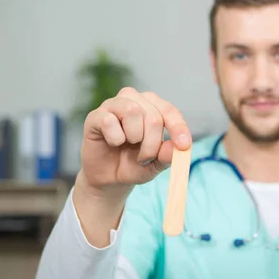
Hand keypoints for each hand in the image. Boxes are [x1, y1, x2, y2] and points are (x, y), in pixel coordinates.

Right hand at [77, 87, 191, 200]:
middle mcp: (134, 100)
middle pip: (153, 116)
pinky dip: (115, 138)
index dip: (178, 127)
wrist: (109, 179)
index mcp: (153, 107)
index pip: (169, 111)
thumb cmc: (134, 165)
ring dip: (135, 138)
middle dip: (152, 144)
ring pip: (133, 111)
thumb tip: (176, 147)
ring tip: (129, 147)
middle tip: (144, 158)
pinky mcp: (95, 116)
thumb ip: (167, 156)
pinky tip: (112, 143)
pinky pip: (109, 121)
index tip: (183, 145)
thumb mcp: (156, 164)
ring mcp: (113, 105)